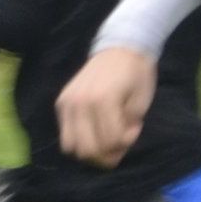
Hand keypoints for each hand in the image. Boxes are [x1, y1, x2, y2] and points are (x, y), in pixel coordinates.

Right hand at [56, 47, 156, 167]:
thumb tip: (114, 150)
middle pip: (88, 151)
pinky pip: (65, 135)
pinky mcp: (60, 103)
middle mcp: (80, 103)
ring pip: (71, 147)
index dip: (126, 142)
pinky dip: (80, 140)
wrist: (120, 47)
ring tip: (104, 137)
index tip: (135, 128)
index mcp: (103, 100)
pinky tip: (94, 129)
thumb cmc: (136, 74)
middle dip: (107, 154)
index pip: (111, 142)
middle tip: (119, 139)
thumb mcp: (140, 104)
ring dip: (90, 150)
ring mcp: (67, 103)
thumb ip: (127, 130)